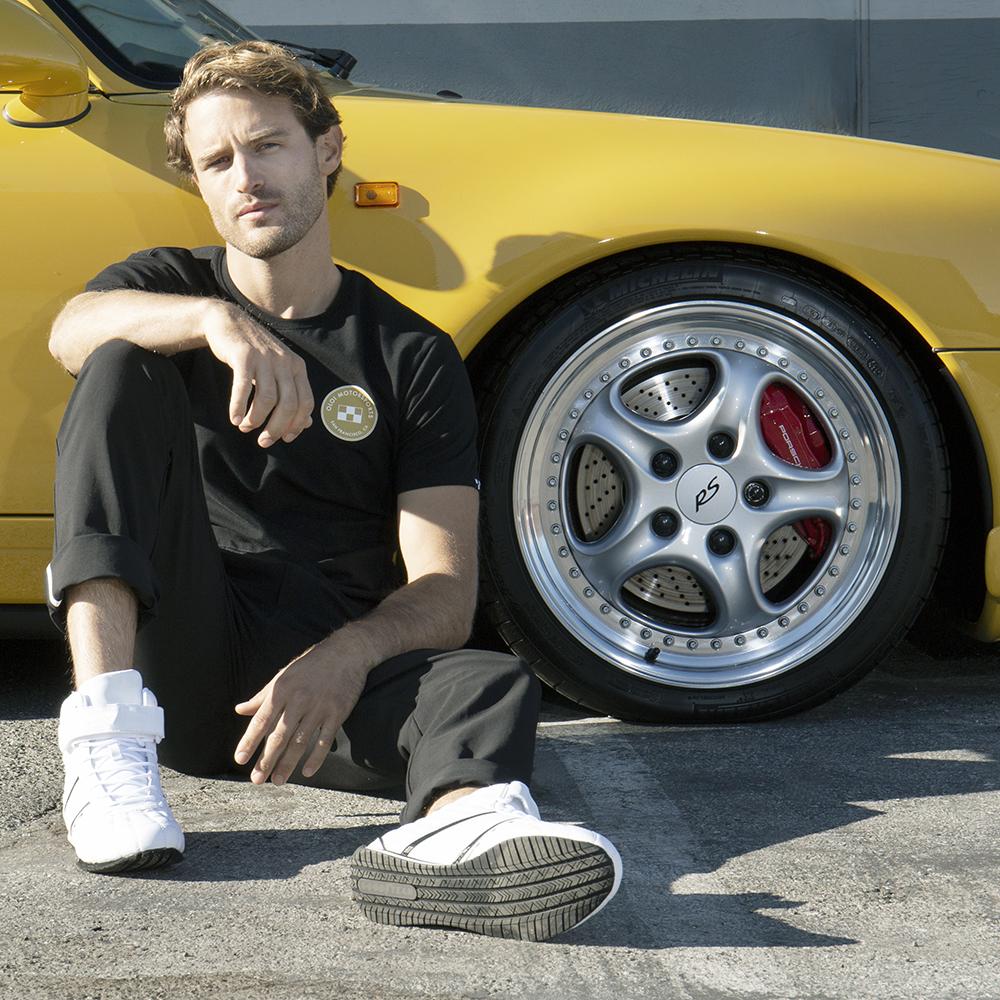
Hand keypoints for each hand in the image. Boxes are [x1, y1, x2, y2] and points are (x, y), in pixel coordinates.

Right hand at [204, 300, 313, 447]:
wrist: (228, 321)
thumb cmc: (255, 353)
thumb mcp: (279, 371)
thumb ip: (293, 395)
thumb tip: (307, 424)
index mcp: (298, 367)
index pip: (306, 403)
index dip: (297, 424)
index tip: (285, 438)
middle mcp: (285, 362)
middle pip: (288, 405)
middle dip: (276, 428)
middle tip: (263, 441)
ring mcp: (265, 358)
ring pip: (267, 398)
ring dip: (256, 419)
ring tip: (245, 427)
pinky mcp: (244, 355)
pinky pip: (243, 387)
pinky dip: (239, 406)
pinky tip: (235, 419)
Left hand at [233, 640, 367, 784]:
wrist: (347, 652)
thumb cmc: (312, 664)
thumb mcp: (284, 675)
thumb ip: (262, 696)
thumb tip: (240, 710)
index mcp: (282, 690)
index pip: (261, 720)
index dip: (250, 741)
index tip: (240, 759)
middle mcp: (298, 700)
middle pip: (279, 736)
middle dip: (266, 760)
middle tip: (257, 779)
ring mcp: (319, 707)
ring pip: (300, 742)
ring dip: (288, 764)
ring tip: (278, 780)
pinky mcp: (337, 713)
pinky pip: (325, 740)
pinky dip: (316, 758)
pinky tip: (307, 772)